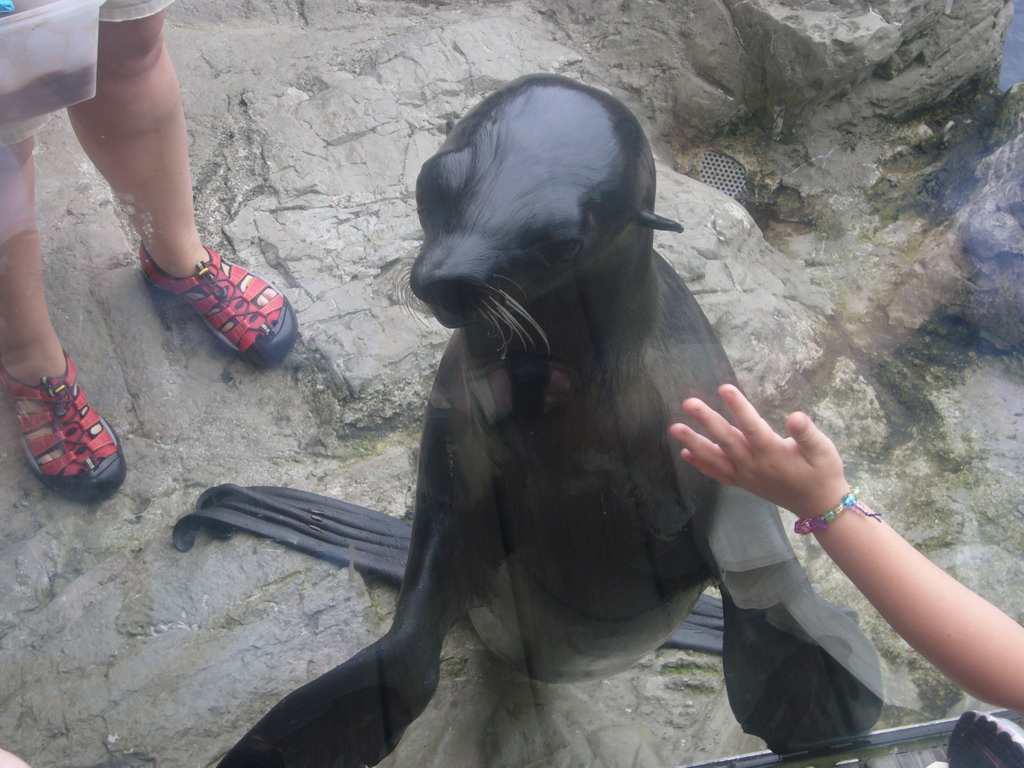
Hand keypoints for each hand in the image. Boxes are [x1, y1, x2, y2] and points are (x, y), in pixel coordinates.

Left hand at [668, 384, 849, 518]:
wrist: (819, 506)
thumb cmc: (823, 473)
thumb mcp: (824, 451)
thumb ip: (808, 434)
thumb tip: (795, 416)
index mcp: (774, 454)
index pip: (752, 427)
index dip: (739, 407)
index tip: (724, 388)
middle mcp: (754, 465)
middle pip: (727, 440)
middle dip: (707, 420)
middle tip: (689, 402)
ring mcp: (745, 476)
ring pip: (715, 458)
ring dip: (694, 442)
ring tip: (675, 428)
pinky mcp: (742, 483)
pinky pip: (718, 474)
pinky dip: (701, 464)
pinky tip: (684, 453)